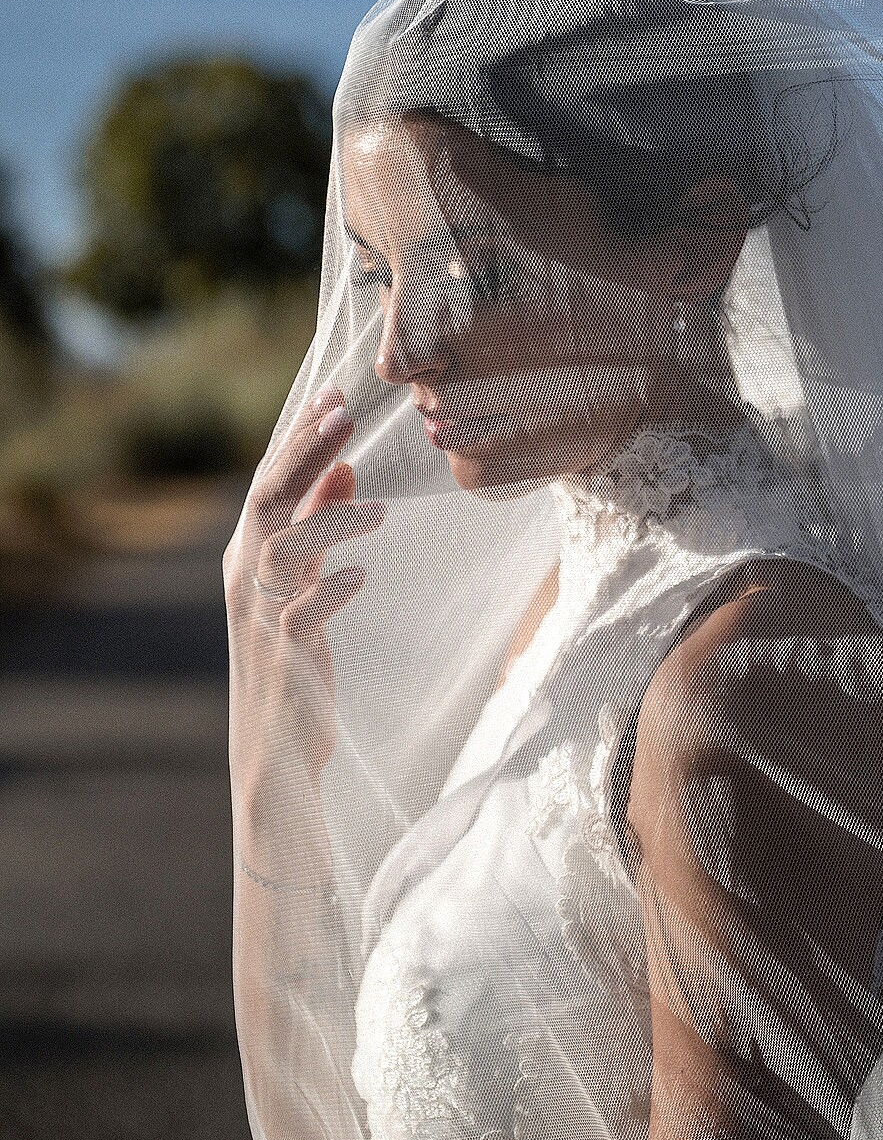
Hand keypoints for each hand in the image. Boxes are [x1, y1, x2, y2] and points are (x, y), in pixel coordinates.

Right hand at [224, 386, 383, 854]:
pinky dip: (331, 591)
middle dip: (305, 453)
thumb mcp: (306, 580)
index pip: (271, 479)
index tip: (334, 392)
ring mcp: (263, 616)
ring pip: (282, 551)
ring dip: (327, 522)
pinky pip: (303, 615)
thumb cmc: (294, 653)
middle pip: (269, 499)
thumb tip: (343, 466)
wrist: (276, 748)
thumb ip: (318, 523)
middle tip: (347, 413)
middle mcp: (248, 577)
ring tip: (377, 508)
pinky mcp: (285, 656)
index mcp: (251, 553)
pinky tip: (360, 577)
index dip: (300, 435)